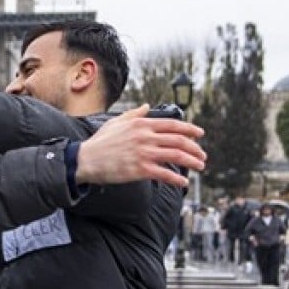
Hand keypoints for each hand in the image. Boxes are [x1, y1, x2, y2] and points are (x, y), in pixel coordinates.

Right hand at [75, 104, 205, 187]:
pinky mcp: (140, 169)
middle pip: (179, 140)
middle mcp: (145, 137)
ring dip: (192, 162)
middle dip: (195, 148)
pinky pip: (165, 174)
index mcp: (141, 125)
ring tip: (199, 167)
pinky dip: (177, 178)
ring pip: (176, 156)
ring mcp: (143, 153)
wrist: (86, 160)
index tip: (200, 134)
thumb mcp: (115, 123)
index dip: (190, 129)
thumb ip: (133, 114)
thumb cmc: (100, 142)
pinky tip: (183, 182)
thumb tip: (146, 106)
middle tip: (202, 155)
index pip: (173, 125)